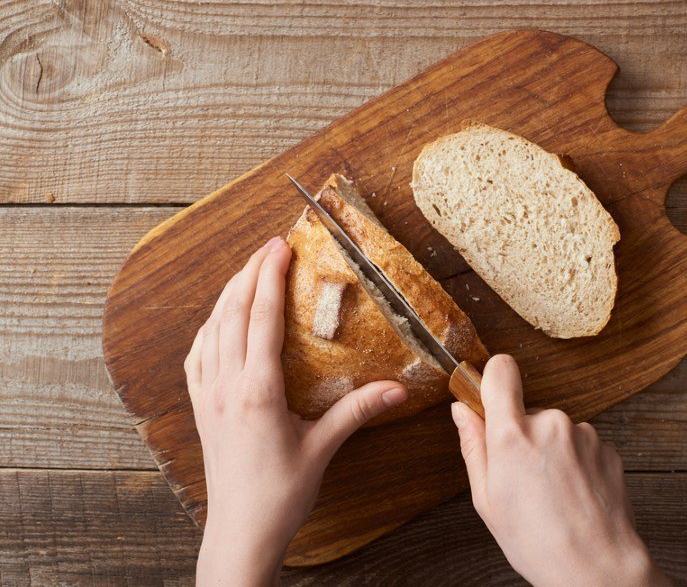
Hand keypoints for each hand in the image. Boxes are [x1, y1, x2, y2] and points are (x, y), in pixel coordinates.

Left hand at [185, 236, 407, 585]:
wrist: (240, 531)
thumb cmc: (280, 493)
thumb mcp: (323, 448)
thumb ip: (357, 412)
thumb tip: (397, 388)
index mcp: (257, 391)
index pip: (262, 318)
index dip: (270, 278)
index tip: (281, 248)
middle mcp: (227, 385)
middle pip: (233, 313)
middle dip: (249, 273)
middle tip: (269, 246)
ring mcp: (208, 395)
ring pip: (212, 329)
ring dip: (228, 294)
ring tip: (247, 270)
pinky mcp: (202, 407)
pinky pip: (198, 354)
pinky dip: (209, 327)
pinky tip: (218, 320)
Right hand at [451, 355, 668, 586]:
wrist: (596, 567)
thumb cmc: (536, 541)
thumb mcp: (486, 499)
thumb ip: (473, 446)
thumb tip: (461, 411)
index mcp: (513, 434)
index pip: (501, 370)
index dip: (492, 378)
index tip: (489, 397)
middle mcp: (551, 423)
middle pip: (527, 410)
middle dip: (522, 435)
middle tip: (524, 480)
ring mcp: (583, 433)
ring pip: (555, 430)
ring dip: (551, 451)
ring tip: (552, 494)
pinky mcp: (607, 446)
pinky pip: (580, 444)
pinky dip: (575, 463)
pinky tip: (573, 495)